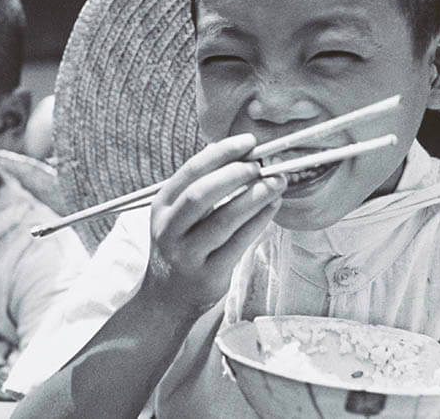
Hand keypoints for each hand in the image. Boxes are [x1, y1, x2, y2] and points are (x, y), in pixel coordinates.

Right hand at [147, 133, 286, 311]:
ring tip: (277, 182)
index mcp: (163, 205)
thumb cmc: (182, 245)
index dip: (221, 153)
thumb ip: (204, 186)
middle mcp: (170, 229)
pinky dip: (259, 221)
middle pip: (201, 195)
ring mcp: (187, 254)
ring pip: (223, 220)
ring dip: (254, 197)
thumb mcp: (179, 214)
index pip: (191, 171)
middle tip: (262, 164)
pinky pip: (239, 243)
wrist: (166, 298)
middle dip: (235, 175)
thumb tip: (244, 153)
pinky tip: (273, 206)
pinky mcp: (208, 274)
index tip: (248, 142)